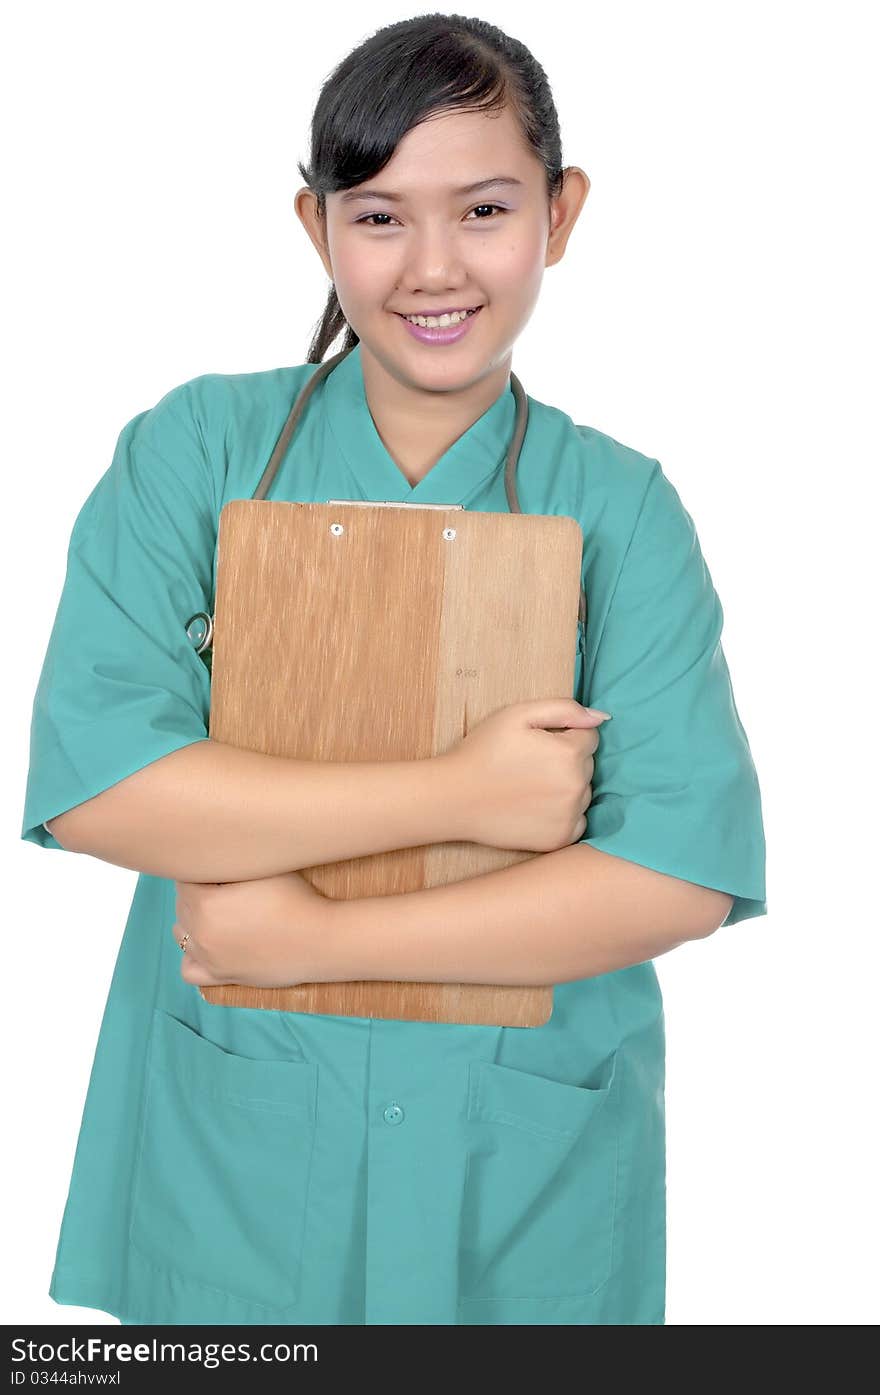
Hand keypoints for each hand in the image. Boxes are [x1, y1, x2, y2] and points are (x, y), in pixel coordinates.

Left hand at [173, 870, 331, 989]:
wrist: (320, 940)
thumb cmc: (296, 898)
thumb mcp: (262, 867)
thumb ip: (231, 857)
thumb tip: (213, 848)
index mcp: (206, 904)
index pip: (184, 879)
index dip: (203, 869)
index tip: (221, 866)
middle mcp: (201, 933)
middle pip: (182, 904)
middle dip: (198, 892)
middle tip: (225, 885)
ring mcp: (209, 957)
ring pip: (181, 934)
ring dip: (193, 920)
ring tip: (219, 911)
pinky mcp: (222, 975)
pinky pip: (188, 969)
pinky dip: (192, 955)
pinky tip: (210, 942)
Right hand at [442, 697, 610, 851]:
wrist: (454, 797)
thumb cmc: (483, 751)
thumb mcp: (518, 714)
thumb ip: (564, 709)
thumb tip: (601, 717)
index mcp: (570, 753)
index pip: (590, 737)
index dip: (564, 735)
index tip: (538, 743)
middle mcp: (577, 787)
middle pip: (588, 765)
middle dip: (567, 761)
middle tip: (530, 764)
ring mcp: (570, 816)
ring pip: (584, 793)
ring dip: (566, 787)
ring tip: (530, 786)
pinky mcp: (560, 838)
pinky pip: (578, 821)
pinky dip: (564, 814)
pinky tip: (536, 807)